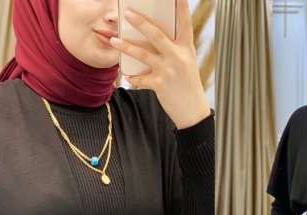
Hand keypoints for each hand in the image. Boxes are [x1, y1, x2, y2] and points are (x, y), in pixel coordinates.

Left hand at [110, 0, 211, 128]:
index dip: (181, 6)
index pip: (184, 23)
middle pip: (156, 35)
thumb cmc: (188, 85)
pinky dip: (133, 77)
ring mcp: (168, 70)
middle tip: (127, 13)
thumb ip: (174, 49)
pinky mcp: (160, 84)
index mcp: (186, 49)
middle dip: (140, 22)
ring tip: (114, 41)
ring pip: (143, 54)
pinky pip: (141, 78)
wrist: (192, 111)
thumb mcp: (186, 63)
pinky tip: (127, 75)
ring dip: (126, 47)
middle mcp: (178, 57)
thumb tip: (153, 37)